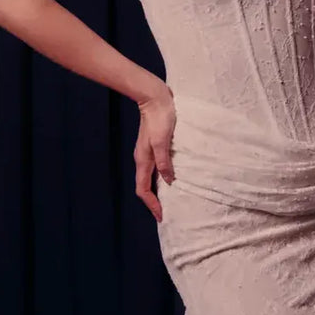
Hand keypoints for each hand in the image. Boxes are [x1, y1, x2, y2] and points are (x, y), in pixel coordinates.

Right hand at [135, 83, 175, 221]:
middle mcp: (143, 159)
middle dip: (154, 201)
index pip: (143, 190)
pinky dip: (162, 178)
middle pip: (145, 186)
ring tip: (170, 200)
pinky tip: (171, 178)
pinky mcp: (154, 146)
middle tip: (166, 213)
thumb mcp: (162, 141)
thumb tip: (169, 181)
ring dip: (158, 191)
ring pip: (150, 178)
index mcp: (143, 160)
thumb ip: (164, 162)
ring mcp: (148, 153)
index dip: (152, 204)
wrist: (155, 98)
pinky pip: (156, 168)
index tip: (161, 216)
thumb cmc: (159, 118)